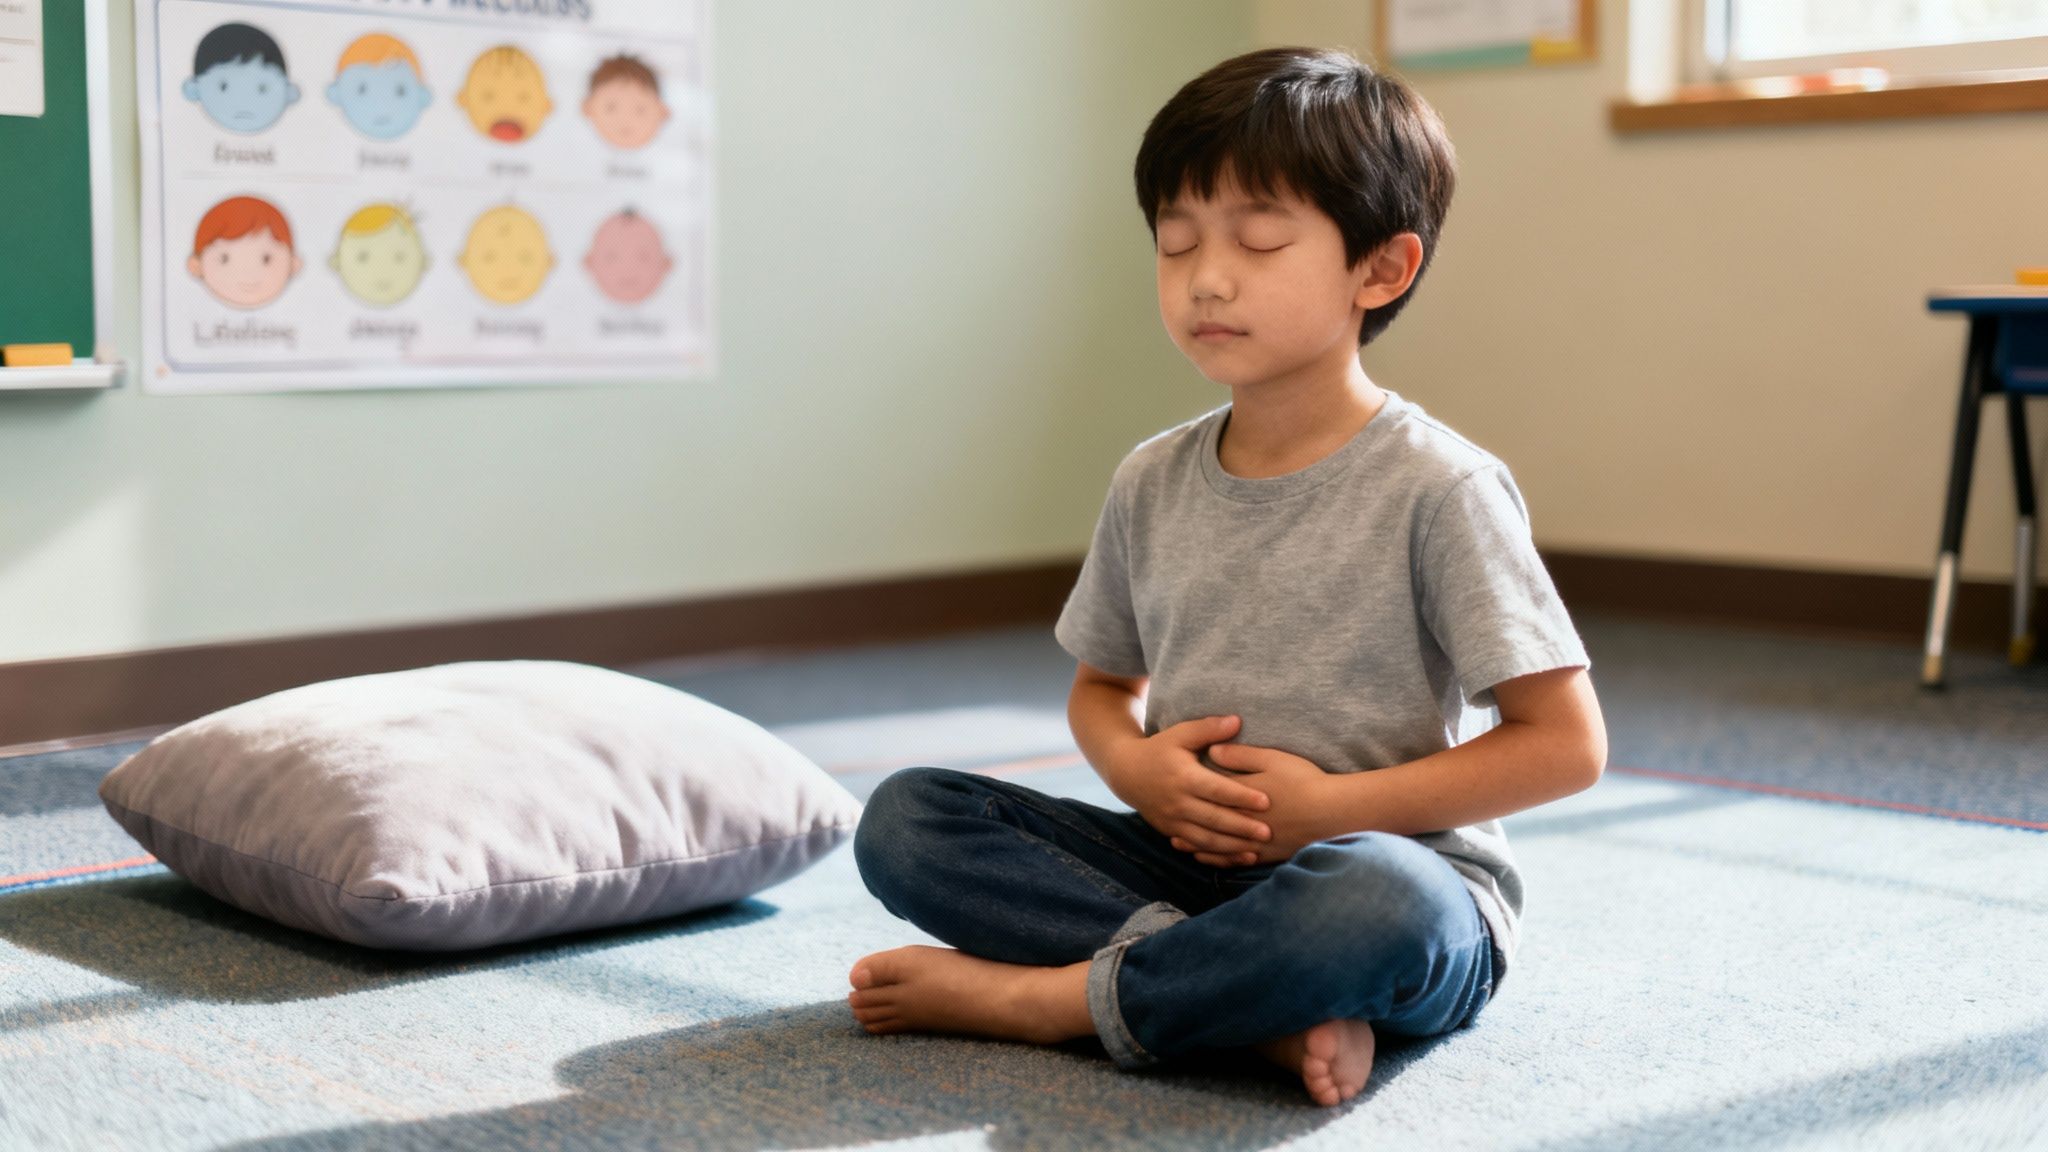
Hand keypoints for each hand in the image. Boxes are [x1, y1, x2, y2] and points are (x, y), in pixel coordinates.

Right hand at [1104, 715, 1272, 863]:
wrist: (1127, 773)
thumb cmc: (1160, 749)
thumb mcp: (1180, 733)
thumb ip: (1208, 728)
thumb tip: (1237, 720)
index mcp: (1184, 777)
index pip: (1217, 789)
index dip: (1241, 796)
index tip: (1266, 801)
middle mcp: (1178, 802)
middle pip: (1214, 818)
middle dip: (1241, 828)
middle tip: (1268, 832)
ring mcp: (1173, 820)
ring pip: (1205, 839)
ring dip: (1231, 847)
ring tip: (1257, 851)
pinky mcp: (1171, 832)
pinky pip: (1196, 847)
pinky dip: (1217, 856)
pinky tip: (1237, 858)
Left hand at [1173, 742, 1334, 866]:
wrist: (1333, 813)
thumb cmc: (1304, 780)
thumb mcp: (1272, 758)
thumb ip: (1241, 754)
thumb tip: (1213, 751)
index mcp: (1241, 794)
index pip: (1210, 791)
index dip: (1191, 787)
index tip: (1171, 784)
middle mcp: (1243, 820)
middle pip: (1208, 821)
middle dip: (1186, 820)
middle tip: (1164, 818)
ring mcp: (1255, 840)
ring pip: (1218, 844)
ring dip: (1197, 844)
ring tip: (1178, 844)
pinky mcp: (1268, 853)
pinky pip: (1237, 859)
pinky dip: (1221, 860)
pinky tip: (1211, 860)